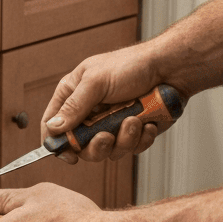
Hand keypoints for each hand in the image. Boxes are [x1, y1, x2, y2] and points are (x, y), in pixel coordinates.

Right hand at [41, 44, 170, 163]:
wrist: (170, 69)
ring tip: (134, 120)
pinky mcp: (133, 132)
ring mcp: (111, 123)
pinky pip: (131, 148)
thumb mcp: (96, 82)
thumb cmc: (131, 65)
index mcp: (73, 95)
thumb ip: (74, 106)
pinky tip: (147, 122)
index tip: (70, 156)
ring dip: (124, 139)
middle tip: (107, 136)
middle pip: (80, 145)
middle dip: (96, 146)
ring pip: (108, 150)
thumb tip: (53, 128)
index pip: (52, 124)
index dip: (57, 143)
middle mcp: (89, 112)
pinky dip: (141, 138)